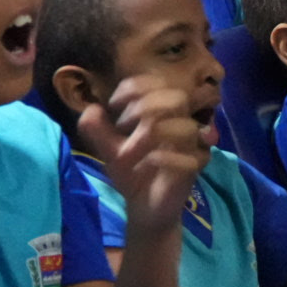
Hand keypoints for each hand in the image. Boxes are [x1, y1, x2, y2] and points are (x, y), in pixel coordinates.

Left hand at [76, 75, 207, 232]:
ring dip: (150, 134)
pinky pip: (188, 159)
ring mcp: (192, 146)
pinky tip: (143, 165)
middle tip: (122, 126)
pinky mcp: (194, 171)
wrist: (142, 205)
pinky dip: (160, 159)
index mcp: (165, 111)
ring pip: (185, 127)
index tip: (112, 105)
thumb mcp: (106, 147)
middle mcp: (182, 123)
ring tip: (128, 151)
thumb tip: (93, 108)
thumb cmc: (131, 169)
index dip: (134, 87)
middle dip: (145, 106)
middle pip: (178, 98)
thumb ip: (95, 127)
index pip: (160, 82)